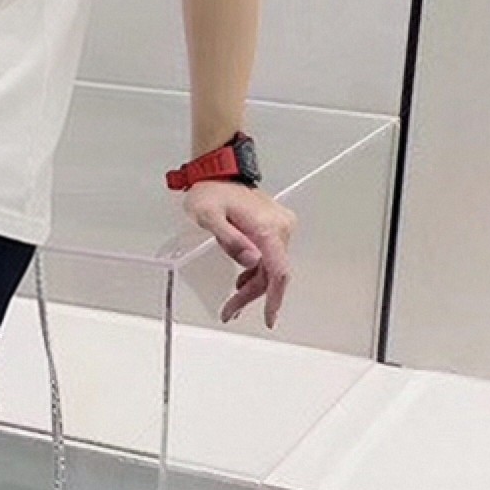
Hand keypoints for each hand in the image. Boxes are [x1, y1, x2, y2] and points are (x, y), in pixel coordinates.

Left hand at [184, 180, 295, 327]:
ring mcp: (279, 227)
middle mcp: (280, 228)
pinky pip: (269, 256)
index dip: (274, 299)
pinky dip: (256, 272)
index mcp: (267, 228)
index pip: (278, 272)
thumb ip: (230, 240)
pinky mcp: (275, 226)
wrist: (218, 171)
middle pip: (272, 274)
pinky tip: (241, 280)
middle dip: (251, 296)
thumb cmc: (211, 191)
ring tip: (232, 302)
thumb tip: (250, 261)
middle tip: (230, 312)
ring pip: (270, 268)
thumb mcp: (209, 217)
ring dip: (252, 286)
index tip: (268, 318)